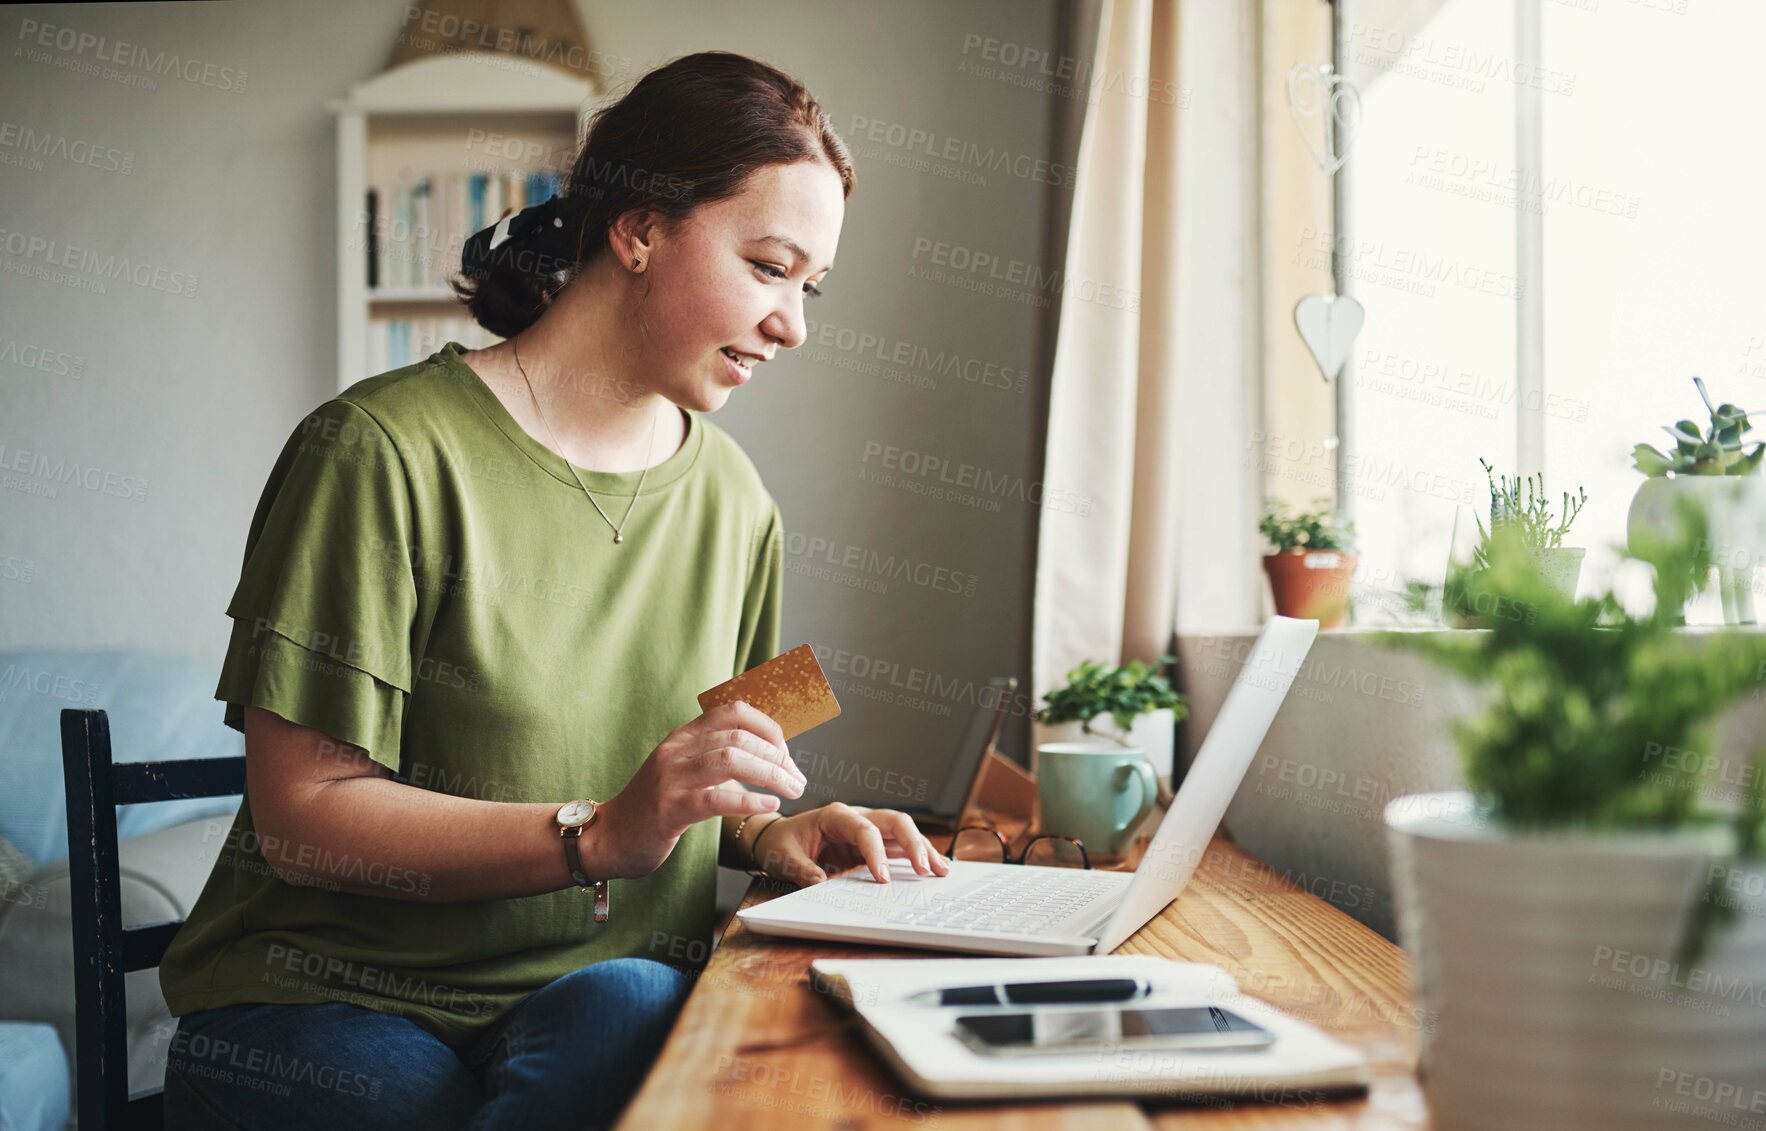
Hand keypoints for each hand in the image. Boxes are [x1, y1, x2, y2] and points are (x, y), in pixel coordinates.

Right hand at [592, 700, 804, 879]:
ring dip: (770, 774)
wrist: (609, 837)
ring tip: (792, 790)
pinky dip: (749, 800)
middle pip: (739, 737)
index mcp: (683, 736)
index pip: (733, 711)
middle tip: (797, 779)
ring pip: (731, 760)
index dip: (768, 727)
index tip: (786, 752)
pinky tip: (769, 806)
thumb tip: (768, 755)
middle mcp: (677, 750)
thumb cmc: (655, 807)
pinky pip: (716, 798)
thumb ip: (715, 757)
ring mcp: (671, 778)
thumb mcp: (683, 771)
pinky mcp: (669, 809)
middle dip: (777, 757)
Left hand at [751, 802, 952, 885]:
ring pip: (903, 832)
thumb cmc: (782, 842)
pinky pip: (898, 846)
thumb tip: (820, 883)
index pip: (865, 830)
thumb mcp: (785, 857)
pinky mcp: (872, 843)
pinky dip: (916, 855)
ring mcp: (867, 829)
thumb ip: (802, 869)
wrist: (777, 837)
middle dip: (914, 843)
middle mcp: (857, 817)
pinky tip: (932, 867)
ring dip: (922, 849)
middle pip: (894, 822)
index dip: (877, 853)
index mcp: (836, 816)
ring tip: (941, 870)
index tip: (883, 879)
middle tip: (926, 869)